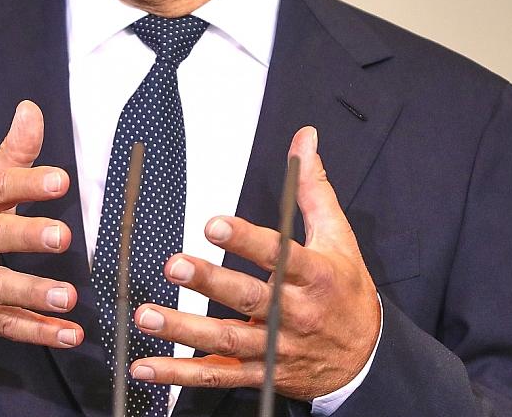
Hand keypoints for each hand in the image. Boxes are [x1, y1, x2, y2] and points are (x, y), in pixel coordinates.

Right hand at [0, 100, 83, 347]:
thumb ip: (12, 154)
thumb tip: (32, 109)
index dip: (27, 183)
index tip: (61, 180)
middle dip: (25, 236)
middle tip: (62, 235)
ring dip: (32, 292)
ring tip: (67, 297)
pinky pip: (3, 324)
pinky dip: (36, 331)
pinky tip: (69, 334)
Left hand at [128, 126, 380, 399]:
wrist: (365, 359)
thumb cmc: (345, 289)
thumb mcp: (338, 237)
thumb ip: (313, 188)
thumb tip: (304, 138)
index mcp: (314, 276)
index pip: (279, 255)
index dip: (246, 239)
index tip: (213, 224)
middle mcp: (294, 314)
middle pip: (248, 298)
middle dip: (209, 282)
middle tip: (173, 264)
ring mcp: (275, 348)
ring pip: (226, 339)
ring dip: (182, 329)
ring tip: (146, 315)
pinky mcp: (261, 374)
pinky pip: (217, 374)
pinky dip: (180, 373)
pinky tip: (146, 367)